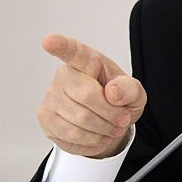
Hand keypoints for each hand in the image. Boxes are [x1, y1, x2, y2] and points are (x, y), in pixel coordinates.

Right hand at [36, 34, 146, 157]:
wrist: (107, 120)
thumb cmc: (117, 99)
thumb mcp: (134, 93)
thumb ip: (129, 89)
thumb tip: (113, 93)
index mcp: (86, 61)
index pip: (72, 51)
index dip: (60, 46)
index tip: (49, 41)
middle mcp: (64, 75)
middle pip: (86, 97)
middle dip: (110, 114)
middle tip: (122, 120)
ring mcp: (51, 96)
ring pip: (79, 121)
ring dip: (103, 130)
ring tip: (112, 128)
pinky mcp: (46, 118)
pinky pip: (71, 136)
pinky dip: (91, 141)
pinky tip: (98, 135)